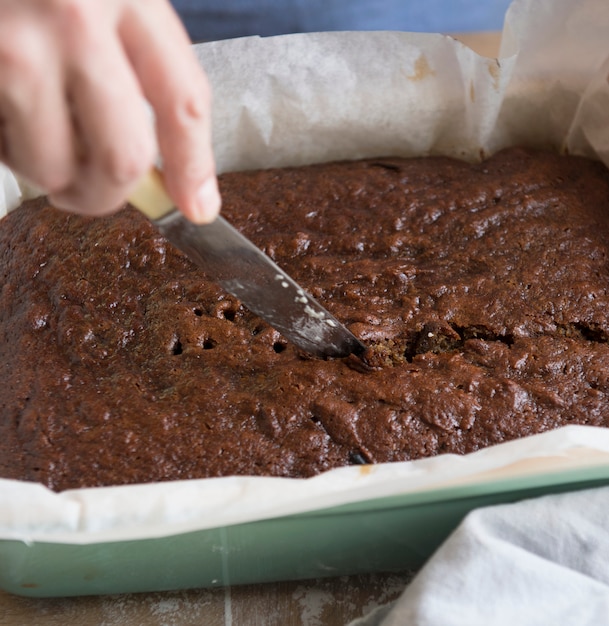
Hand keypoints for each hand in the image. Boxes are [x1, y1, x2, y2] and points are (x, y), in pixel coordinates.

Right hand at [0, 0, 220, 222]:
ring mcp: (13, 45)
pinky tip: (3, 107)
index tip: (197, 206)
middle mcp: (73, 17)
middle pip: (122, 158)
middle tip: (90, 192)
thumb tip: (168, 176)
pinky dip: (7, 148)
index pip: (183, 102)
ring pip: (52, 168)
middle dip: (108, 195)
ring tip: (28, 126)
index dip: (193, 167)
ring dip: (45, 170)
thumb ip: (137, 64)